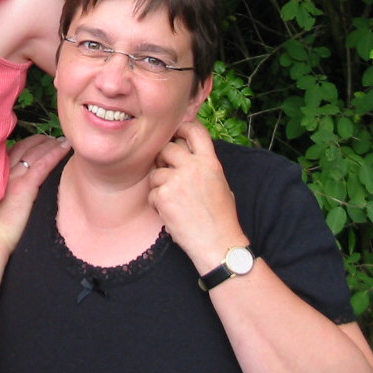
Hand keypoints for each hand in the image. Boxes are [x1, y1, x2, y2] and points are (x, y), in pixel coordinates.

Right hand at [0, 134, 69, 256]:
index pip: (16, 150)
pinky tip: (65, 148)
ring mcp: (15, 176)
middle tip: (55, 137)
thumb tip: (24, 188)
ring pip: (36, 152)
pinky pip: (43, 164)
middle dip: (42, 140)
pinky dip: (55, 153)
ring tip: (64, 140)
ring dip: (51, 143)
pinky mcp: (24, 186)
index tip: (42, 141)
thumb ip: (9, 189)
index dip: (30, 143)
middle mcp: (5, 170)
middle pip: (25, 147)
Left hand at [148, 120, 246, 272]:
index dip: (182, 128)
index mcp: (211, 162)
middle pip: (167, 147)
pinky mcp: (164, 195)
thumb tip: (185, 151)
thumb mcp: (220, 184)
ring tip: (174, 202)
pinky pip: (152, 192)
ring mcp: (177, 180)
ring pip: (156, 172)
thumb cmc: (220, 217)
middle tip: (169, 176)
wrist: (217, 244)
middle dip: (164, 160)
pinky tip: (170, 213)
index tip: (175, 134)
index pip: (195, 130)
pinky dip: (157, 203)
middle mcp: (194, 167)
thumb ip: (203, 165)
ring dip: (159, 185)